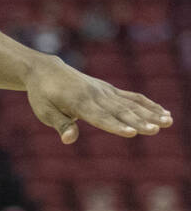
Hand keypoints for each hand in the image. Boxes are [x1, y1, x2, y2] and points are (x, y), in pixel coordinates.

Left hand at [25, 55, 172, 143]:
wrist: (46, 70)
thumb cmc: (43, 95)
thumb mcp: (44, 111)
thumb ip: (60, 124)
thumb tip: (69, 140)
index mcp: (78, 102)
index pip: (99, 117)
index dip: (115, 125)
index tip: (132, 132)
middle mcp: (95, 95)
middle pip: (120, 111)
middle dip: (139, 121)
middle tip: (156, 130)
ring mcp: (105, 91)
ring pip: (130, 104)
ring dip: (150, 113)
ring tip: (168, 122)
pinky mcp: (110, 90)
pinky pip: (132, 97)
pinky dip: (148, 104)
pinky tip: (164, 113)